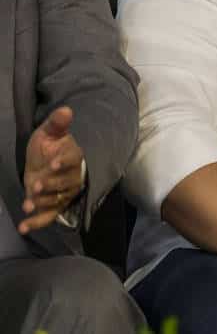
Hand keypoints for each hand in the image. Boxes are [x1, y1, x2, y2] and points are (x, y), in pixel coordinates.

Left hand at [20, 106, 84, 232]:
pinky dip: (37, 223)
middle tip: (36, 185)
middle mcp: (72, 177)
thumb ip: (56, 124)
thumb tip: (66, 110)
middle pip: (65, 183)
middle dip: (51, 185)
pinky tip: (23, 227)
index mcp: (73, 157)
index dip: (62, 163)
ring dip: (43, 204)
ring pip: (57, 200)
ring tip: (27, 205)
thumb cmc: (49, 146)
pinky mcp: (54, 206)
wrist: (45, 164)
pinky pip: (49, 216)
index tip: (51, 164)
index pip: (71, 160)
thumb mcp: (48, 133)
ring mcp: (64, 194)